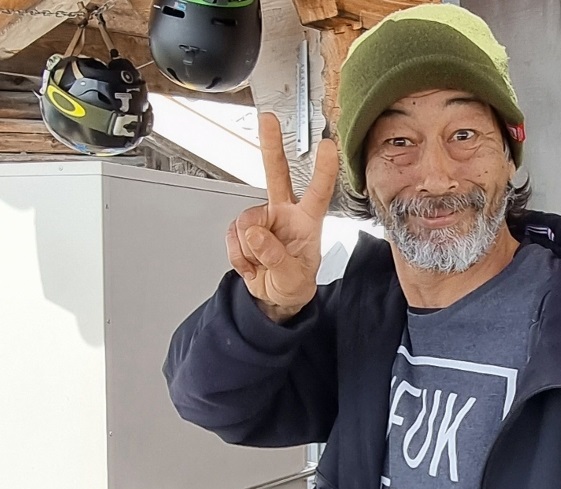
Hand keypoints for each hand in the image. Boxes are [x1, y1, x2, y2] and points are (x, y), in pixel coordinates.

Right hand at [227, 111, 338, 321]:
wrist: (274, 297)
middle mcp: (285, 213)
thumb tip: (256, 233)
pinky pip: (232, 237)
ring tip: (263, 263)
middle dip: (271, 145)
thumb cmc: (294, 283)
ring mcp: (263, 219)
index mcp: (307, 221)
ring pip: (247, 222)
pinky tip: (251, 263)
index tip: (328, 146)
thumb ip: (277, 258)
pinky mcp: (243, 229)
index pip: (318, 192)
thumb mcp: (293, 279)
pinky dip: (238, 255)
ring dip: (250, 249)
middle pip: (277, 175)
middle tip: (268, 119)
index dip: (324, 170)